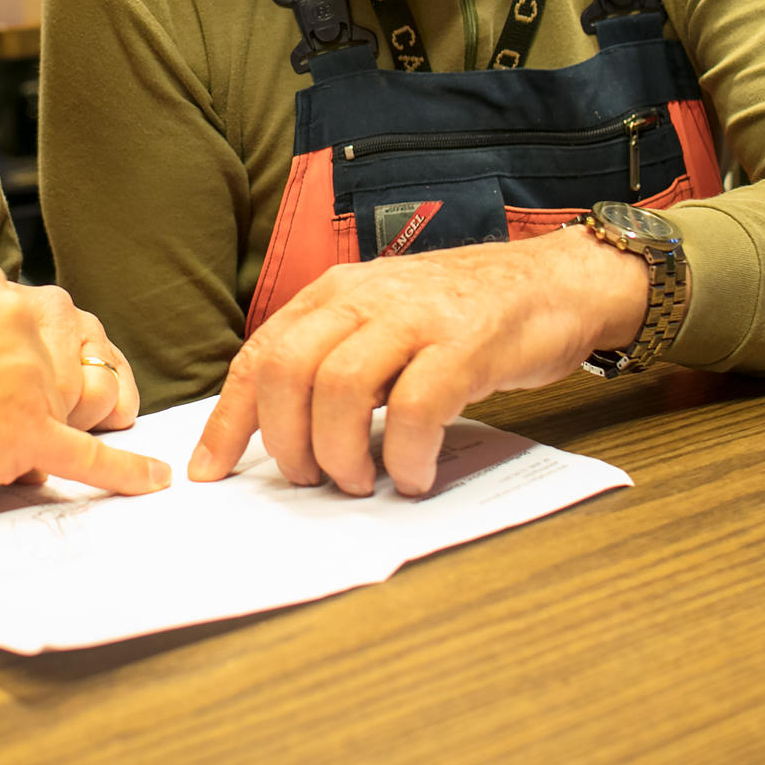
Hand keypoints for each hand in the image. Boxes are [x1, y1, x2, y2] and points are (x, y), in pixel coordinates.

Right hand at [0, 238, 165, 503]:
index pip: (45, 310)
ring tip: (92, 432)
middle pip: (79, 346)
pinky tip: (150, 481)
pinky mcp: (24, 433)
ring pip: (85, 395)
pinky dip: (124, 472)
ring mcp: (25, 377)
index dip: (46, 347)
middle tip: (67, 401)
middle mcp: (16, 319)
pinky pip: (87, 455)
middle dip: (77, 375)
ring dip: (90, 416)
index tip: (39, 366)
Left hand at [188, 225, 650, 497]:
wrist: (553, 282)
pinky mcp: (466, 344)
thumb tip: (281, 433)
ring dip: (340, 452)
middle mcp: (366, 297)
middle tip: (311, 480)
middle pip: (287, 370)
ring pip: (339, 388)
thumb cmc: (462, 316)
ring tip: (361, 482)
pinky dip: (405, 454)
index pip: (259, 355)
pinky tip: (413, 474)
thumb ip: (334, 360)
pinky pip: (416, 407)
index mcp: (334, 293)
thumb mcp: (382, 322)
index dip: (229, 420)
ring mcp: (416, 317)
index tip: (211, 472)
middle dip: (286, 441)